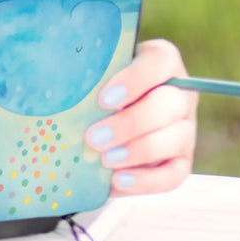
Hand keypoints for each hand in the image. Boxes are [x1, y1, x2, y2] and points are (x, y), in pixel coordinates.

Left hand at [86, 39, 196, 194]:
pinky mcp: (182, 160)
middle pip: (169, 104)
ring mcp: (185, 129)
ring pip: (174, 139)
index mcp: (161, 61)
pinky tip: (118, 180)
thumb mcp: (92, 70)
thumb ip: (85, 69)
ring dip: (138, 152)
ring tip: (105, 160)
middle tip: (94, 138)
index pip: (161, 60)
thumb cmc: (93, 84)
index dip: (135, 80)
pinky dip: (147, 180)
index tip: (103, 100)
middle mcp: (179, 94)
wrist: (99, 115)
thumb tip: (54, 78)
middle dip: (130, 124)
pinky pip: (175, 175)